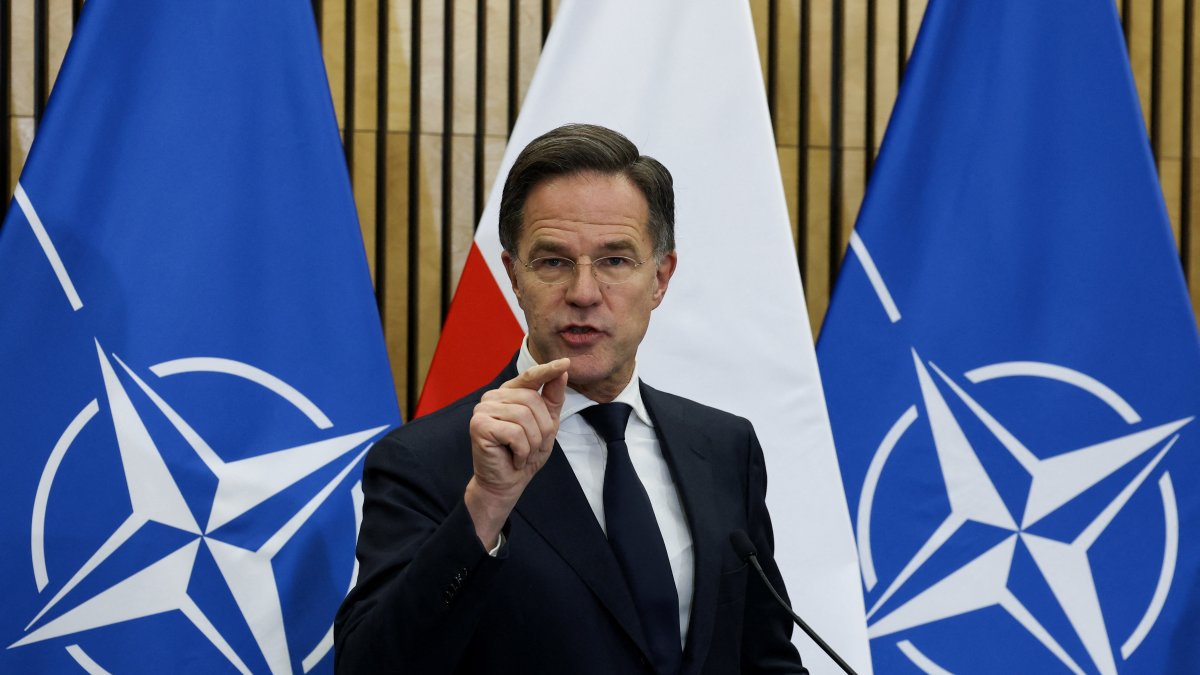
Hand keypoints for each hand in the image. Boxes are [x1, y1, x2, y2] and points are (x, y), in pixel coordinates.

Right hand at [464, 358, 568, 548]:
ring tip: (525, 455)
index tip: (565, 363)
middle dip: (542, 429)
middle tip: (535, 448)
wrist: (506, 483)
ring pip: (524, 417)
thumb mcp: (546, 425)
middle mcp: (493, 397)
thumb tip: (561, 371)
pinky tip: (514, 459)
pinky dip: (521, 450)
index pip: (530, 376)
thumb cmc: (524, 454)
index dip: (547, 370)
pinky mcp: (479, 425)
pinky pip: (514, 432)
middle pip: (532, 400)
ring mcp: (483, 409)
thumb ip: (552, 399)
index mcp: (509, 393)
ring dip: (532, 442)